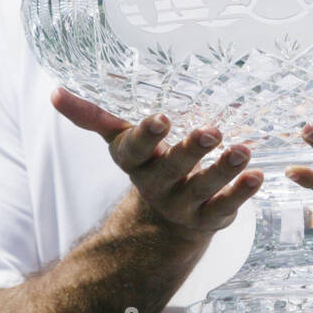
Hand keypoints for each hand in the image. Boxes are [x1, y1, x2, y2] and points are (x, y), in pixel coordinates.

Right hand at [51, 88, 263, 241]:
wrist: (163, 220)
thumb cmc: (147, 162)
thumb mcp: (121, 139)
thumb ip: (93, 116)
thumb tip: (54, 92)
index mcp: (135, 162)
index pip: (135, 149)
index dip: (147, 135)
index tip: (162, 118)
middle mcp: (157, 185)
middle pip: (172, 169)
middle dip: (190, 151)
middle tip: (211, 131)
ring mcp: (184, 204)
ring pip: (204, 188)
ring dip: (223, 169)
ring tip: (243, 150)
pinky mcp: (210, 218)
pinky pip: (227, 207)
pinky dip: (243, 192)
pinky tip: (258, 175)